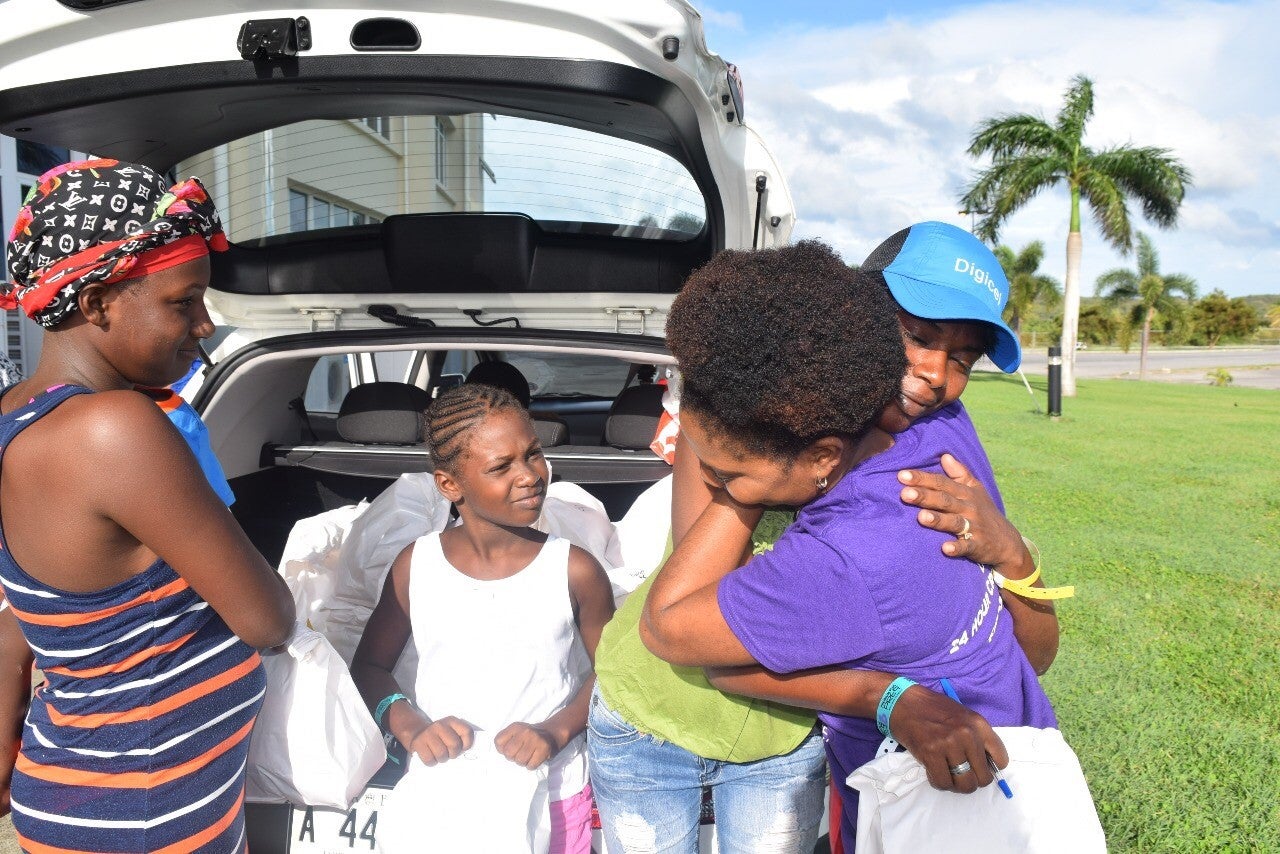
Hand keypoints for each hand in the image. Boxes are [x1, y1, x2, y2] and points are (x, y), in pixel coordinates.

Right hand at [405, 716, 474, 765]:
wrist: (418, 733)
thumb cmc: (440, 736)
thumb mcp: (451, 731)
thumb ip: (460, 738)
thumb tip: (465, 752)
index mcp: (452, 721)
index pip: (467, 732)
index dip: (467, 744)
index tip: (463, 748)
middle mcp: (440, 725)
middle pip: (455, 745)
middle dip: (454, 753)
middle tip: (449, 753)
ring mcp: (428, 734)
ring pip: (442, 754)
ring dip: (442, 759)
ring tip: (440, 755)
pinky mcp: (418, 743)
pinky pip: (430, 760)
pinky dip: (432, 762)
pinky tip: (431, 756)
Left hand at [494, 722, 558, 769]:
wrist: (551, 733)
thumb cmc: (529, 736)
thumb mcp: (515, 732)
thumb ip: (505, 740)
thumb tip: (503, 752)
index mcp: (515, 727)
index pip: (498, 742)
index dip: (502, 750)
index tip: (510, 749)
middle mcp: (525, 731)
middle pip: (509, 753)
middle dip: (512, 757)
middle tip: (519, 754)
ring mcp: (535, 739)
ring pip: (520, 760)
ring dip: (523, 762)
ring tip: (527, 756)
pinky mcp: (544, 748)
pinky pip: (531, 765)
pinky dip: (531, 765)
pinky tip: (534, 759)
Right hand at [888, 685, 1008, 794]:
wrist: (902, 701)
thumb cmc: (932, 708)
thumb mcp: (962, 716)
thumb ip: (975, 736)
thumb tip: (986, 765)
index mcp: (978, 724)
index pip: (1001, 758)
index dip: (991, 768)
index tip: (979, 767)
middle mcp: (967, 734)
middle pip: (983, 777)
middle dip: (973, 780)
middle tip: (960, 775)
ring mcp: (949, 744)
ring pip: (965, 784)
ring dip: (957, 785)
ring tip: (948, 776)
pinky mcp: (931, 753)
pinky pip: (943, 782)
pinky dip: (939, 783)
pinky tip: (933, 773)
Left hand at [898, 454, 1026, 571]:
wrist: (1007, 542)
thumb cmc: (984, 512)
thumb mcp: (975, 490)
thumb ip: (960, 473)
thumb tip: (944, 455)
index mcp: (965, 493)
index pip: (941, 483)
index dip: (922, 479)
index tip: (901, 475)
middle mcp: (968, 508)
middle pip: (944, 500)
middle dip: (925, 496)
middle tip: (905, 494)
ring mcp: (974, 527)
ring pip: (954, 522)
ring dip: (938, 520)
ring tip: (921, 517)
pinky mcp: (978, 546)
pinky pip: (967, 546)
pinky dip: (957, 547)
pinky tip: (945, 548)